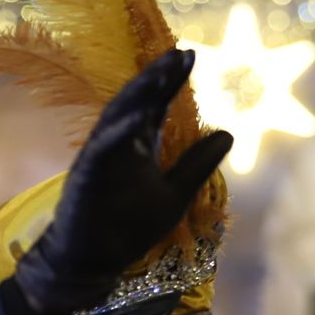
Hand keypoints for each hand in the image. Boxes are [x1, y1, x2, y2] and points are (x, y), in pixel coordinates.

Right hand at [13, 49, 233, 314]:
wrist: (95, 261)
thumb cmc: (129, 228)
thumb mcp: (175, 194)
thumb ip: (198, 164)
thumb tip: (229, 133)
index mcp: (139, 144)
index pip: (157, 104)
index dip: (171, 80)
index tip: (191, 55)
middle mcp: (119, 143)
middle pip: (138, 101)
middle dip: (157, 77)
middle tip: (179, 53)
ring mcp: (100, 156)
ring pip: (118, 116)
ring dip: (138, 94)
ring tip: (159, 72)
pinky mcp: (85, 175)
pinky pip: (100, 148)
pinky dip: (117, 132)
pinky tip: (135, 117)